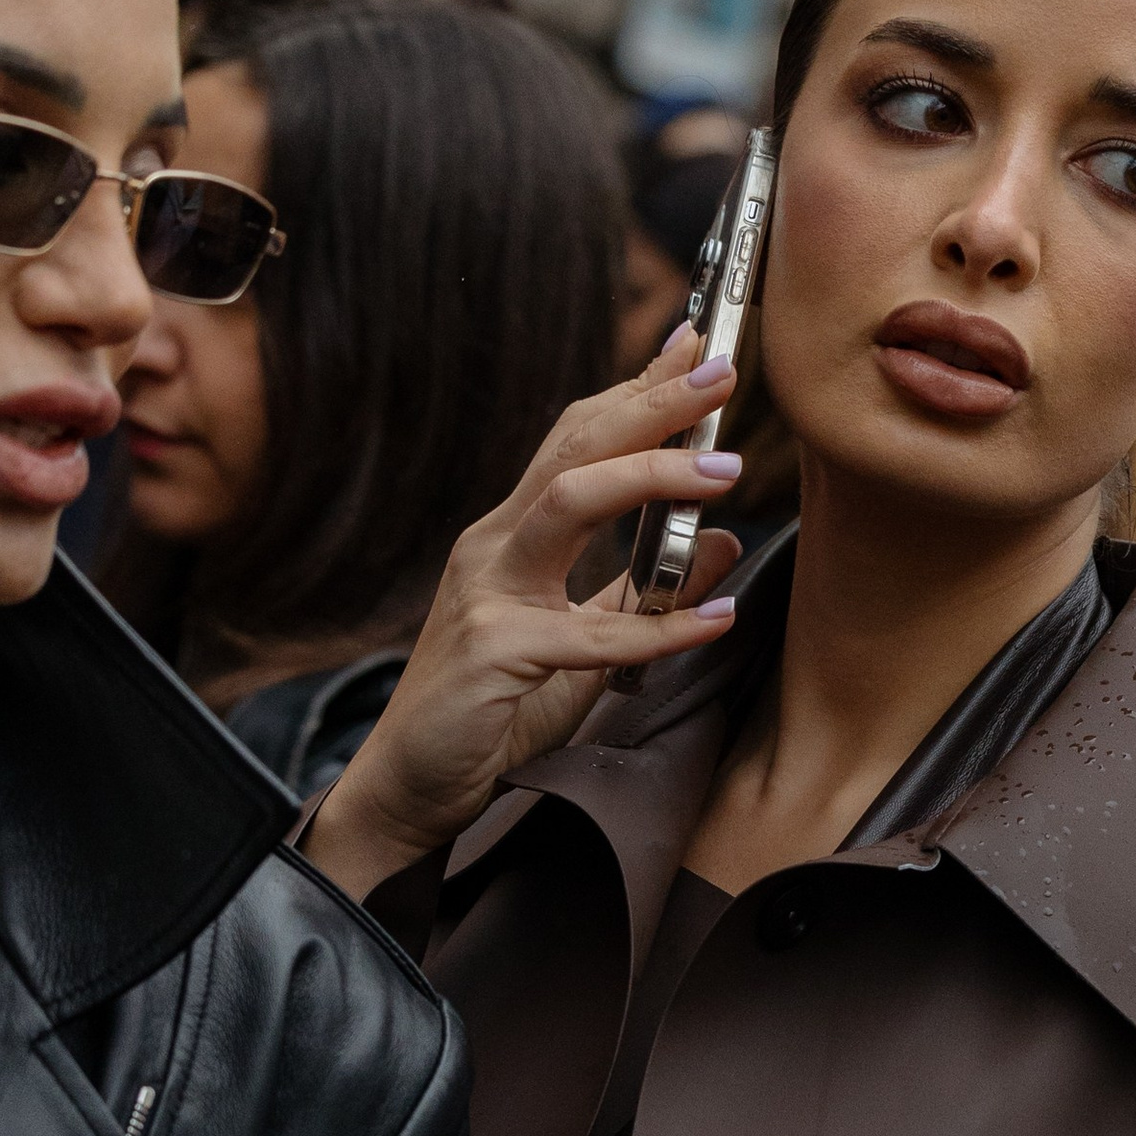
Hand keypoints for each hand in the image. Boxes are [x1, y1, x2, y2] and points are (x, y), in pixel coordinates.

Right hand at [304, 329, 745, 900]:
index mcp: (513, 536)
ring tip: (727, 469)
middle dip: (650, 402)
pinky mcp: (494, 655)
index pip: (576, 441)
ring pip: (567, 503)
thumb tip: (718, 540)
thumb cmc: (491, 713)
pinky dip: (659, 625)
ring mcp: (487, 595)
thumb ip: (642, 589)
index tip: (693, 344)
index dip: (635, 389)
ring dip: (652, 478)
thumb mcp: (587, 642)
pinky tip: (717, 620)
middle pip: (574, 449)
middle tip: (721, 369)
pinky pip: (588, 632)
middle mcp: (494, 548)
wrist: (408, 790)